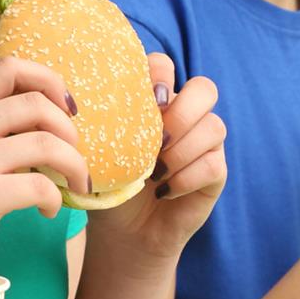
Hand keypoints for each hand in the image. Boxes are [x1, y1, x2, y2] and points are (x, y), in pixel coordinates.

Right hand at [0, 56, 92, 271]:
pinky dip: (56, 199)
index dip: (49, 80)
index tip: (67, 108)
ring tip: (75, 184)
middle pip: (35, 103)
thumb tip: (59, 108)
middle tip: (73, 156)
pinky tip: (49, 210)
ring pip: (46, 143)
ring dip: (74, 165)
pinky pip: (41, 186)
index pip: (8, 67)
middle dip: (69, 130)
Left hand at [85, 55, 225, 262]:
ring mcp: (204, 144)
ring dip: (182, 150)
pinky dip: (188, 177)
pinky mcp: (216, 173)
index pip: (165, 66)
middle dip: (184, 110)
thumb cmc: (108, 186)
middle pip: (205, 89)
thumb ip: (100, 126)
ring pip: (214, 127)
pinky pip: (214, 164)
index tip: (147, 101)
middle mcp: (185, 117)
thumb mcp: (99, 153)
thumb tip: (83, 105)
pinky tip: (164, 192)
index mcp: (155, 102)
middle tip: (158, 138)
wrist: (124, 232)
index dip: (160, 74)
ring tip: (155, 172)